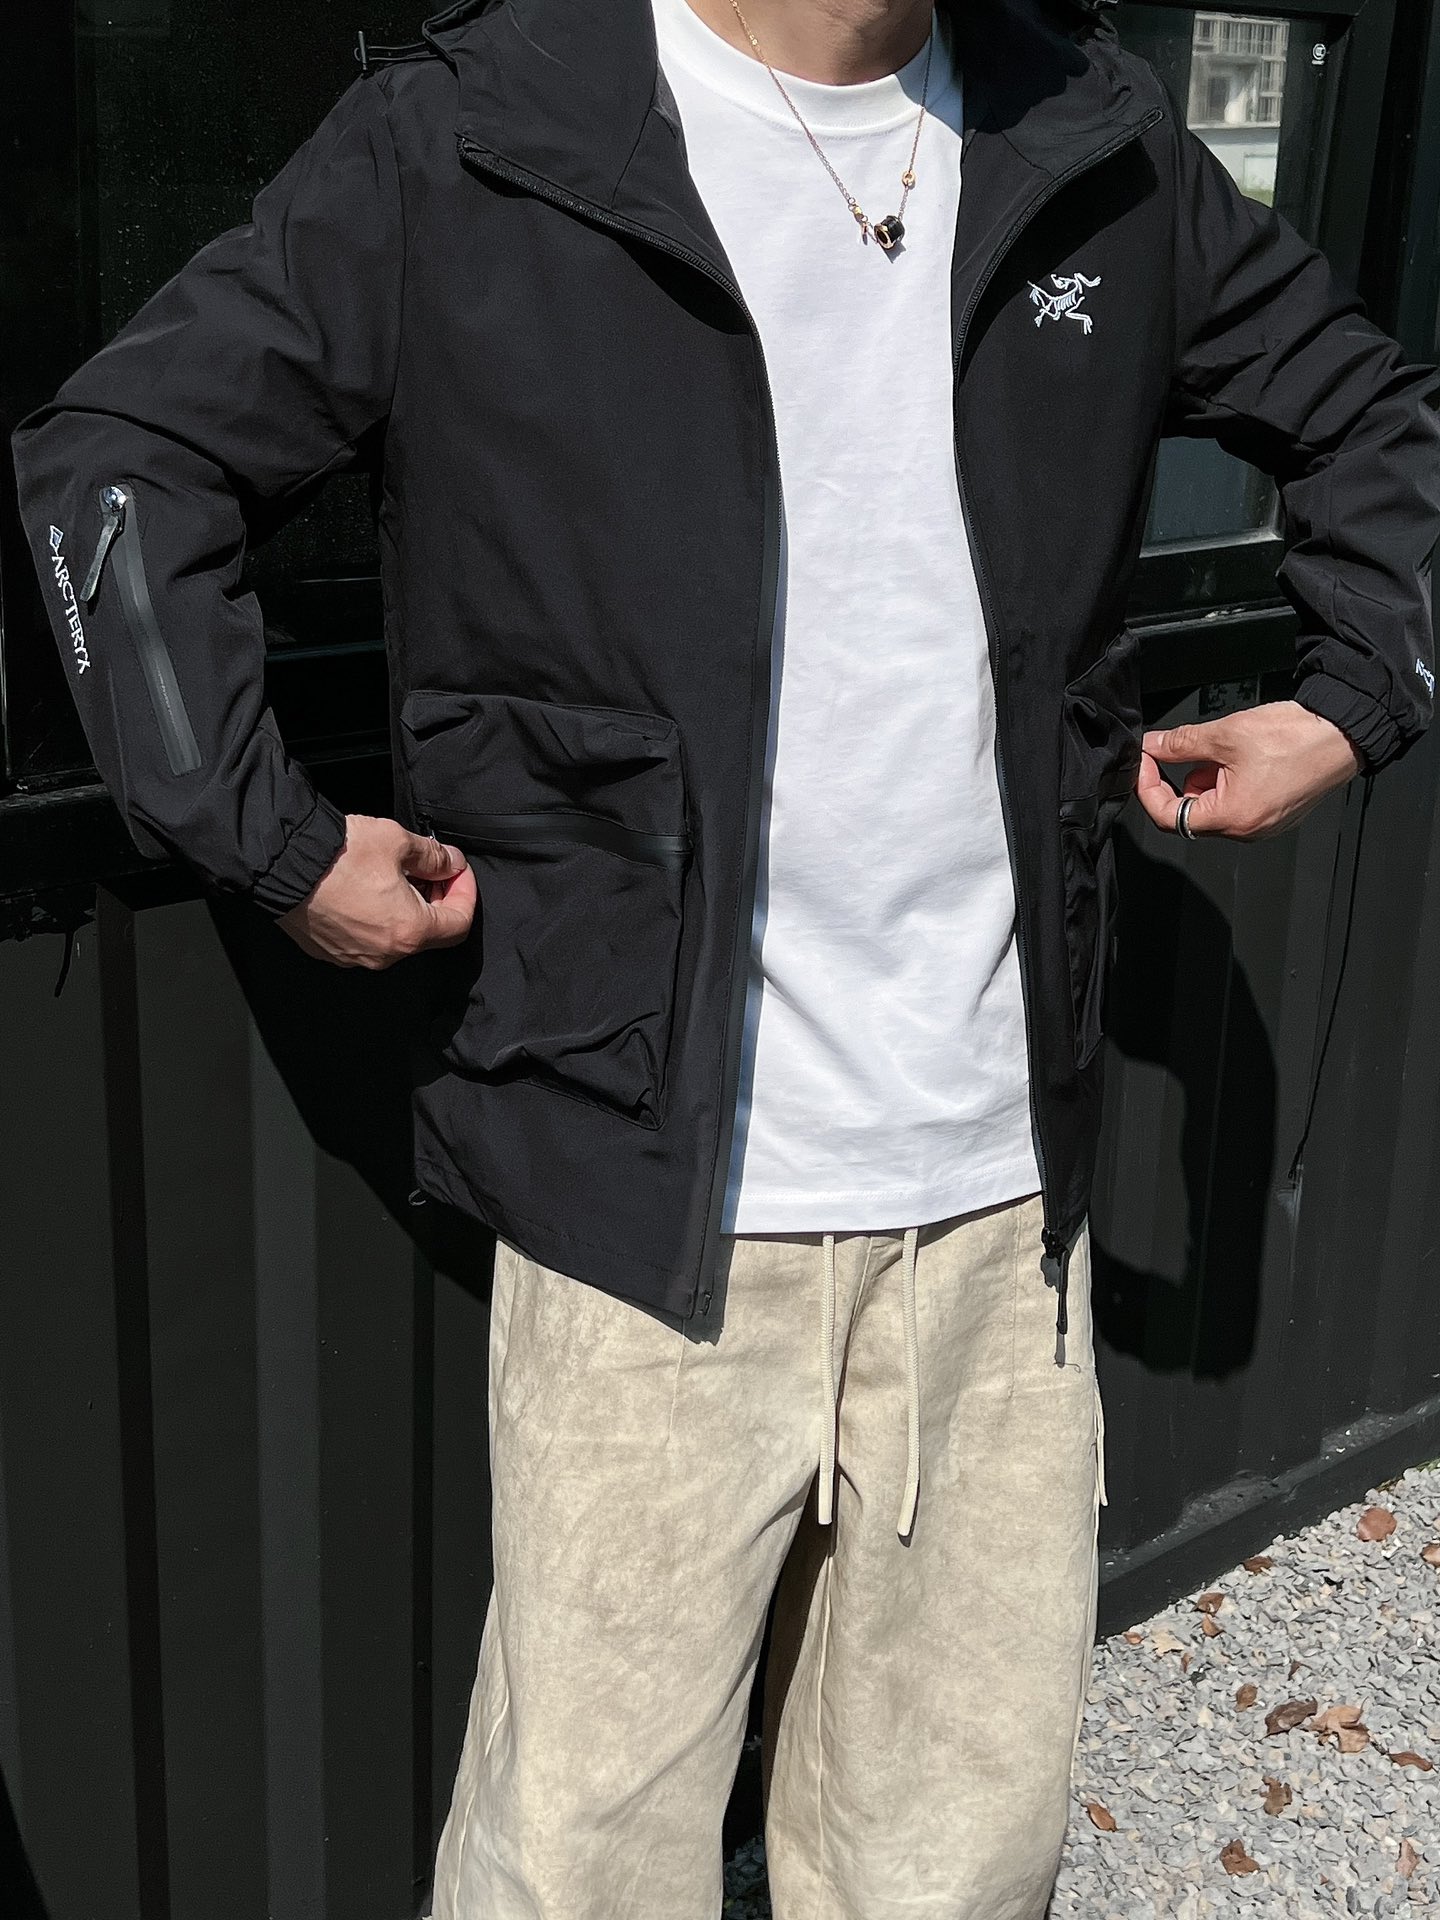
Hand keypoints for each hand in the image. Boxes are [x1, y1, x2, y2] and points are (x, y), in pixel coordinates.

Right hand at [277, 813, 476, 966]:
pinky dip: (378, 917)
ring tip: (397, 875)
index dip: (466, 893)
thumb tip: (451, 863)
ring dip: (408, 909)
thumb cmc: (338, 855)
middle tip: (431, 869)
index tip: (458, 871)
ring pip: (397, 937)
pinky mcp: (332, 952)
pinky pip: (367, 939)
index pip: (460, 923)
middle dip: (437, 899)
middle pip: (430, 933)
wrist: (281, 864)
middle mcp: (385, 954)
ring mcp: (356, 957)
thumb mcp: (397, 842)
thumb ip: (434, 856)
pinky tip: (369, 889)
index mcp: (409, 931)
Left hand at [1136, 700, 1362, 840]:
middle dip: (1181, 779)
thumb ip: (1181, 744)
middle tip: (1185, 747)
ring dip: (1207, 778)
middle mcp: (1248, 830)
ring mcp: (1264, 825)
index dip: (1148, 788)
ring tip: (1227, 748)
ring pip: (1215, 806)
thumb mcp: (1227, 734)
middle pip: (1191, 813)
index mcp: (1233, 818)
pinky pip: (1238, 804)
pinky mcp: (1276, 814)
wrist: (1345, 733)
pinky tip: (1244, 757)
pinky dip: (1228, 782)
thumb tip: (1153, 747)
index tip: (1145, 763)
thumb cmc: (1297, 737)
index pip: (1168, 817)